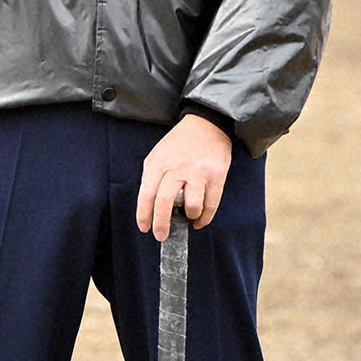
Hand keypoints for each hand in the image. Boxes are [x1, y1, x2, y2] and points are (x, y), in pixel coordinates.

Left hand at [135, 114, 232, 239]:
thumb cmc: (178, 144)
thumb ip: (153, 178)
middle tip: (161, 235)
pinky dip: (204, 218)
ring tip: (187, 217)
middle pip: (165, 201)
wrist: (206, 125)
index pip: (147, 193)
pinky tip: (199, 221)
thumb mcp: (158, 154)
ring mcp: (198, 172)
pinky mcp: (217, 176)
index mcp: (159, 162)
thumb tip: (150, 208)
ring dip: (189, 217)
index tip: (144, 228)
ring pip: (192, 206)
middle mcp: (177, 167)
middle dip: (161, 224)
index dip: (144, 214)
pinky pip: (211, 205)